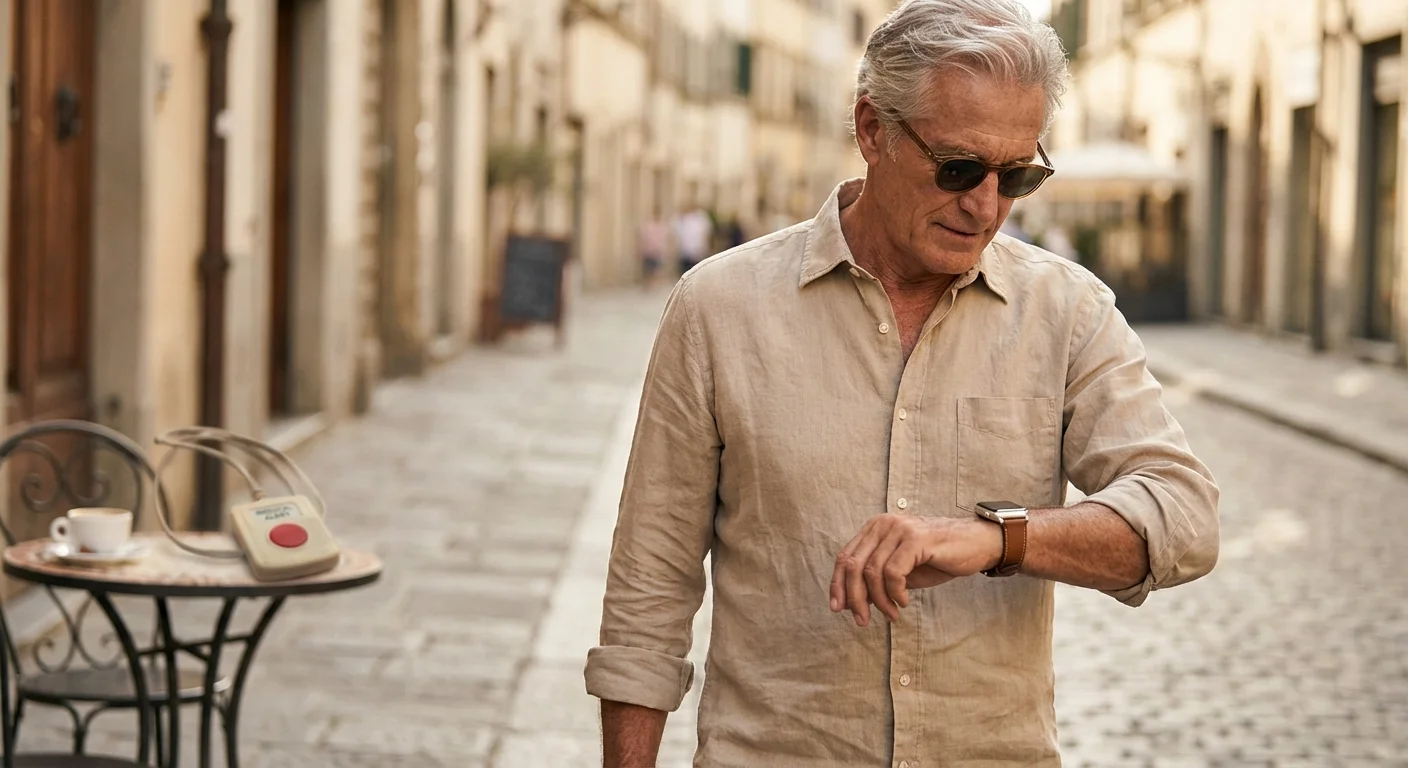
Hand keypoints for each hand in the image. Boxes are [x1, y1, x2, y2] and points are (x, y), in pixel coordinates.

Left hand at [829, 514, 1001, 626]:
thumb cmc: (938, 558)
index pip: (844, 557)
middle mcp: (883, 524)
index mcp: (875, 528)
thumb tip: (848, 601)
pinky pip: (893, 572)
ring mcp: (899, 530)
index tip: (837, 609)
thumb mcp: (901, 570)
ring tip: (891, 614)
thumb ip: (876, 579)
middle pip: (853, 565)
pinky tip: (904, 602)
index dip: (837, 585)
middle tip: (862, 620)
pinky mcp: (916, 540)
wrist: (977, 544)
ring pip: (871, 572)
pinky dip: (895, 593)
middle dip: (854, 598)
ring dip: (878, 601)